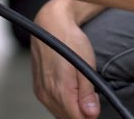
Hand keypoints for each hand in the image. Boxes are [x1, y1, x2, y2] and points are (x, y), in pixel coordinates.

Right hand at [32, 0, 100, 118]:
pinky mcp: (37, 87)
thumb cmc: (69, 39)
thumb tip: (91, 114)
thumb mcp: (86, 64)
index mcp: (60, 89)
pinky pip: (52, 104)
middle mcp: (47, 93)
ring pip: (59, 112)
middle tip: (90, 93)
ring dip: (71, 107)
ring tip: (78, 87)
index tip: (95, 101)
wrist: (51, 24)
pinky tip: (68, 88)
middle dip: (81, 111)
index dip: (90, 114)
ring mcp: (40, 91)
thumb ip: (87, 93)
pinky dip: (62, 102)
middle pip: (68, 118)